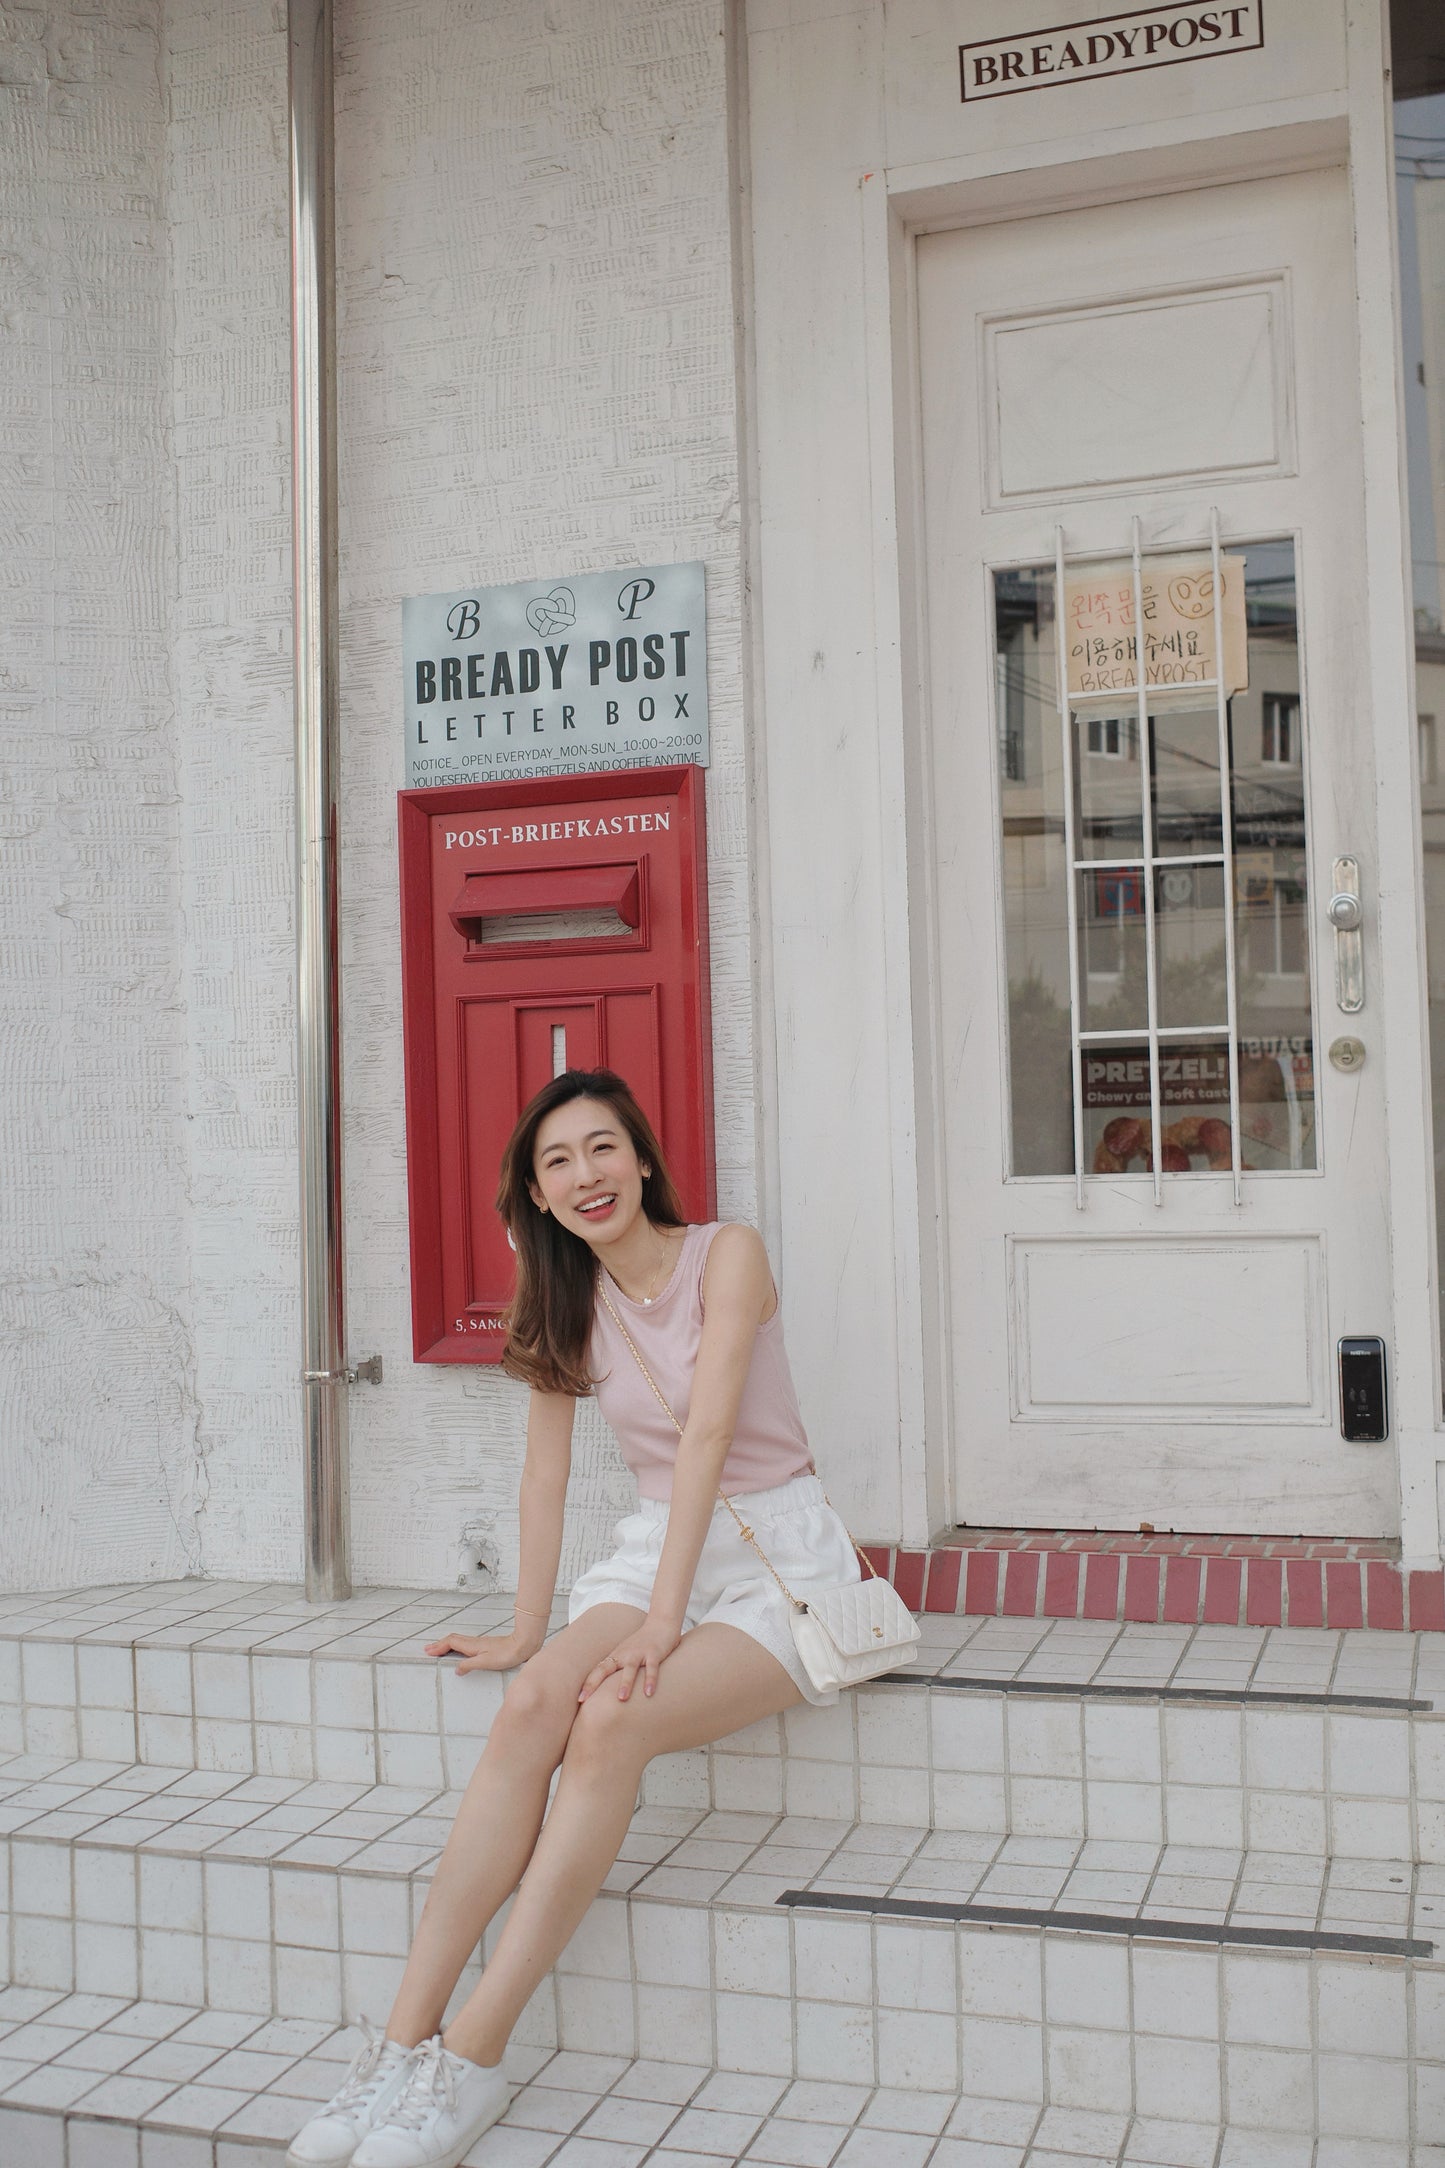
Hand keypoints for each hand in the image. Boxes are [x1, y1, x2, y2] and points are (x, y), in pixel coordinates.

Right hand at [425, 1628, 541, 1673]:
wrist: (522, 1645)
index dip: (438, 1647)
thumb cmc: (507, 1654)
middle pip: (452, 1640)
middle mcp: (474, 1642)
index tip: (428, 1651)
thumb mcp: (485, 1662)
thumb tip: (457, 1669)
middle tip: (428, 1650)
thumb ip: (469, 1665)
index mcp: (472, 1645)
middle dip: (439, 1645)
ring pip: (458, 1641)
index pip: (450, 1643)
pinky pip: (465, 1644)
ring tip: (439, 1650)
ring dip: (446, 1645)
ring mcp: (479, 1644)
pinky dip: (456, 1647)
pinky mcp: (485, 1646)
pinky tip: (458, 1653)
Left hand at [578, 1618, 680, 1702]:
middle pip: (606, 1669)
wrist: (661, 1623)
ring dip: (625, 1683)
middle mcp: (624, 1654)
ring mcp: (639, 1653)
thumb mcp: (628, 1655)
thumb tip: (609, 1692)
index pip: (598, 1671)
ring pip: (630, 1669)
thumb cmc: (643, 1644)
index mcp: (616, 1656)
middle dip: (593, 1684)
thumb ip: (619, 1670)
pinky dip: (650, 1680)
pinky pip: (652, 1668)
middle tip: (583, 1699)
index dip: (588, 1684)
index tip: (579, 1699)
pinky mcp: (654, 1653)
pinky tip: (649, 1693)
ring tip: (621, 1698)